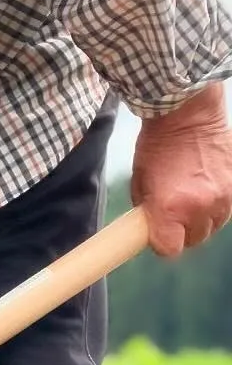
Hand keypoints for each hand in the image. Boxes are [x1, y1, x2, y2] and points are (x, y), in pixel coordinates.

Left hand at [131, 84, 231, 257]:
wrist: (188, 115)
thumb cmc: (158, 146)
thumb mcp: (141, 183)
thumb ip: (149, 211)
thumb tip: (152, 227)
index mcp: (170, 209)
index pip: (170, 249)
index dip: (162, 244)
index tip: (158, 235)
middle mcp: (200, 207)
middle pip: (194, 240)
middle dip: (182, 232)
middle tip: (172, 217)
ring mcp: (222, 195)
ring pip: (214, 226)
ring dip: (201, 220)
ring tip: (190, 202)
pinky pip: (226, 209)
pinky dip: (216, 206)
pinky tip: (204, 192)